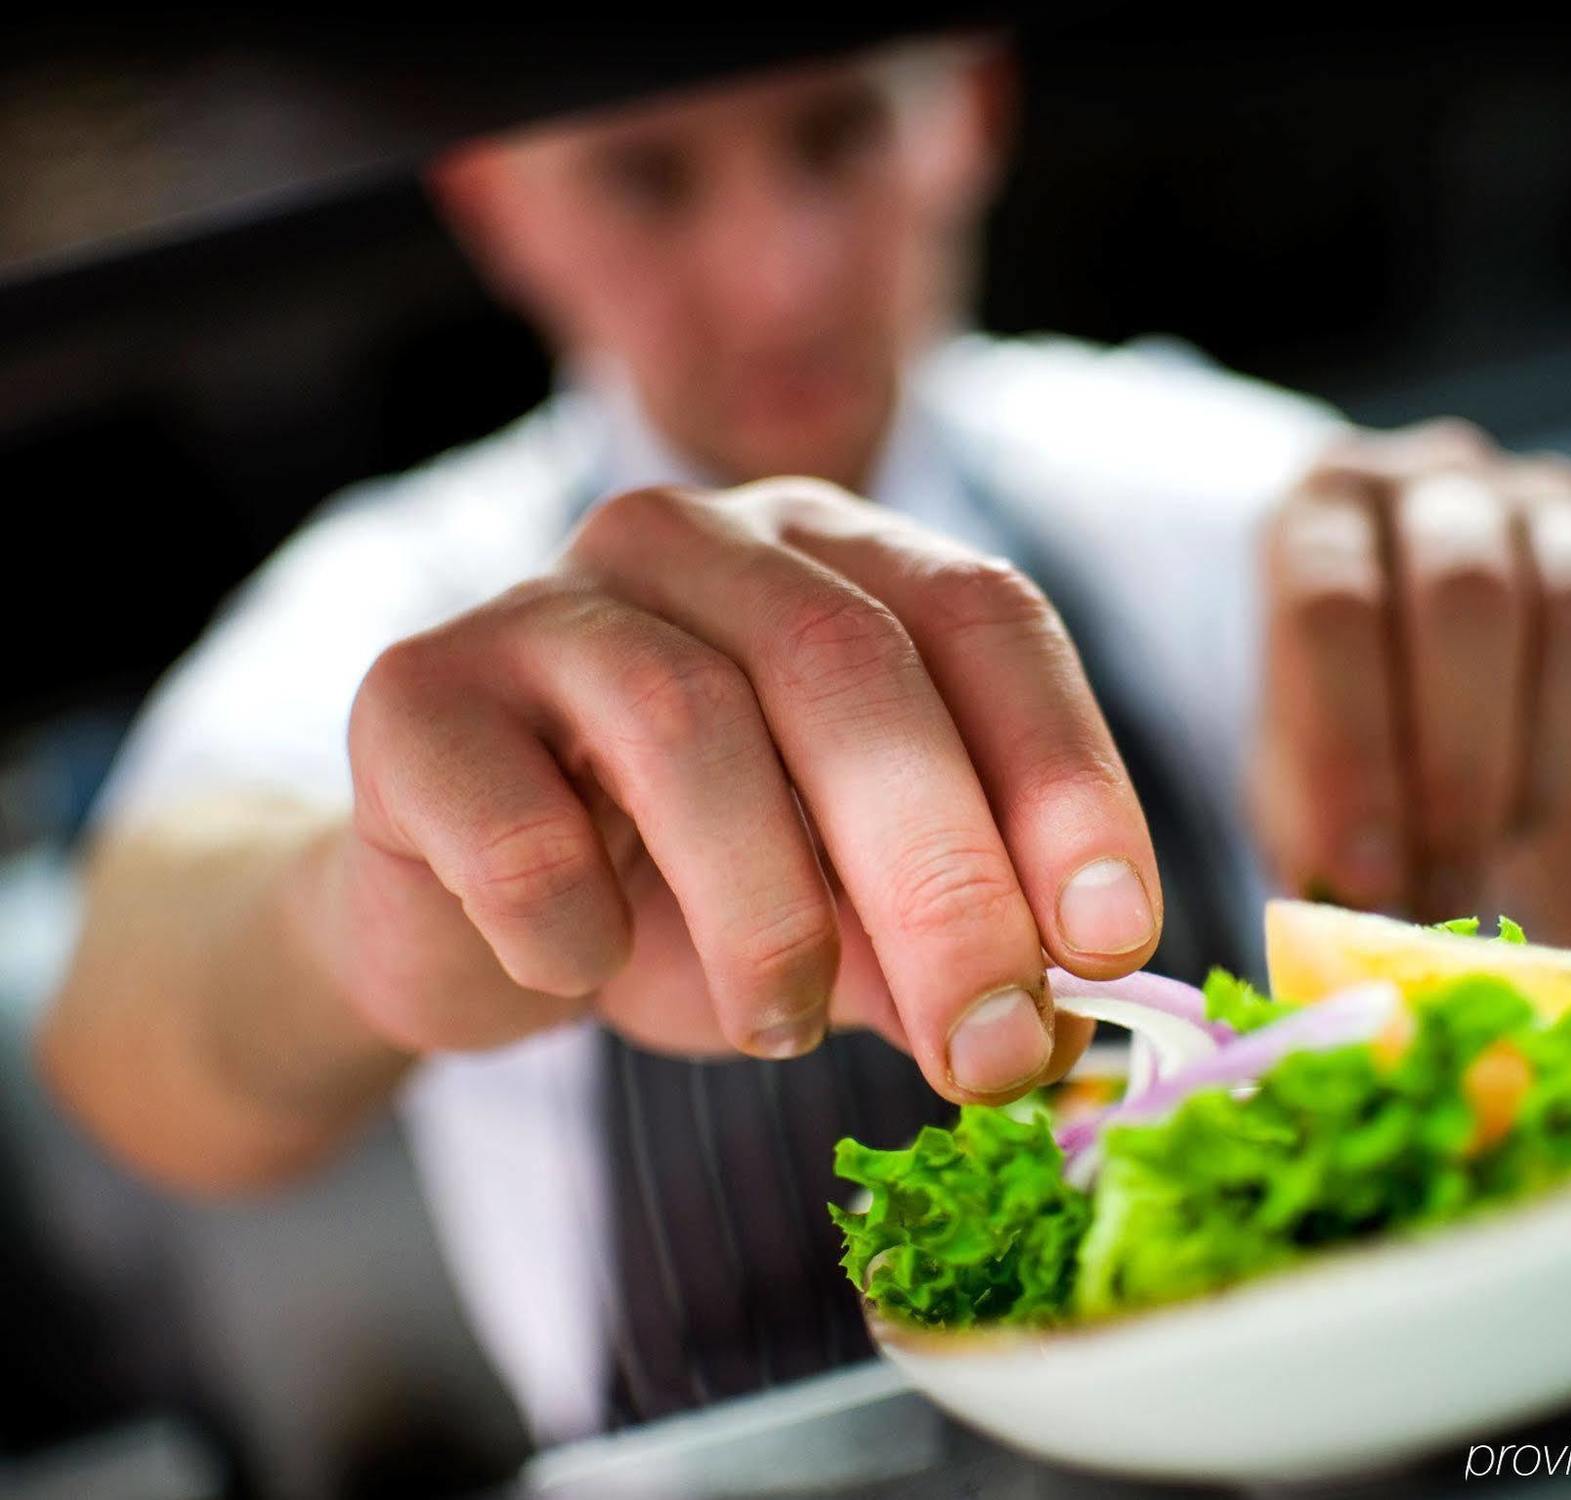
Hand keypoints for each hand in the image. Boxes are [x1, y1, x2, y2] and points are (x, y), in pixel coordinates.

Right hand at [320, 480, 1160, 1100]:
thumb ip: (955, 945)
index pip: (984, 619)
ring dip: (767, 915)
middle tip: (989, 1047)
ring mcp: (550, 602)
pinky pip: (514, 819)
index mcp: (840, 559)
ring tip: (785, 1025)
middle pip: (847, 666)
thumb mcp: (855, 918)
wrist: (464, 911)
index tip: (1112, 944)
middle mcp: (703, 541)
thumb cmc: (693, 893)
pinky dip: (573, 925)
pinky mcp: (417, 692)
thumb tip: (1058, 1028)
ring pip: (688, 725)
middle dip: (941, 876)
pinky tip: (584, 971)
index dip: (1064, 777)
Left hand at [1250, 420, 1570, 918]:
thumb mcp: (1309, 779)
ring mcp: (1545, 488)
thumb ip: (1320, 836)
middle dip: (1464, 767)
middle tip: (1454, 885)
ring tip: (1510, 833)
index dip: (1355, 751)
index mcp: (1319, 515)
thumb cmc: (1368, 732)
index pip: (1334, 608)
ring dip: (1550, 758)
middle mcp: (1431, 474)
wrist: (1476, 676)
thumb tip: (1353, 923)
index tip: (1368, 874)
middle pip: (1467, 597)